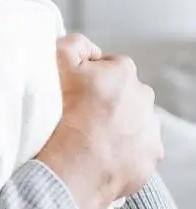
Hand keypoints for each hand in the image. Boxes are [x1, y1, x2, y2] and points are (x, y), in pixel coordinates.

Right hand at [35, 33, 162, 208]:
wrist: (77, 164)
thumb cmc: (66, 113)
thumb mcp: (58, 61)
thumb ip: (73, 44)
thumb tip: (87, 48)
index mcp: (123, 71)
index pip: (106, 67)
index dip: (86, 78)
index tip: (72, 93)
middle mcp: (144, 96)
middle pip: (122, 95)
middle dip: (105, 103)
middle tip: (78, 117)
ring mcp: (150, 128)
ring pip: (131, 122)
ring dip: (114, 127)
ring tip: (88, 139)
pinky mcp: (151, 155)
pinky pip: (136, 150)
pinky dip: (121, 152)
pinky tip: (100, 156)